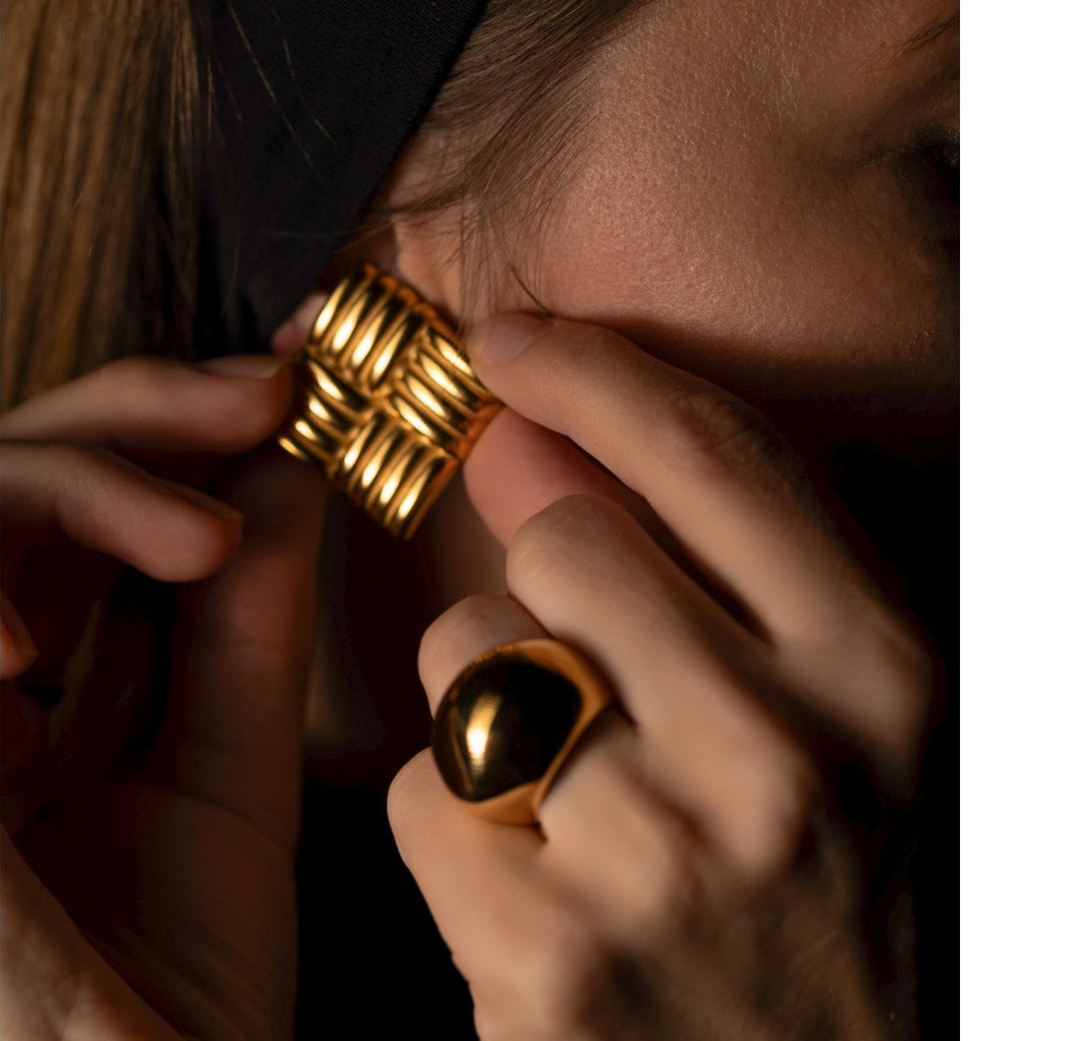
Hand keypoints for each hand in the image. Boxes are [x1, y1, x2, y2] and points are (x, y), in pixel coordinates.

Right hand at [1, 355, 326, 1040]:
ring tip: (194, 538)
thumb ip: (245, 631)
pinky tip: (18, 646)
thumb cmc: (177, 988)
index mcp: (44, 690)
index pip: (81, 506)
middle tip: (258, 394)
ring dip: (70, 491)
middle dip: (133, 415)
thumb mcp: (226, 783)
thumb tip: (288, 470)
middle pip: (10, 479)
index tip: (281, 379)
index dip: (167, 423)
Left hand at [389, 315, 935, 1039]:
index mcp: (884, 674)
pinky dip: (456, 817)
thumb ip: (707, 555)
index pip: (714, 456)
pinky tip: (537, 875)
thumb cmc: (832, 889)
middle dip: (546, 584)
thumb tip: (530, 425)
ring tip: (575, 788)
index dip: (595, 371)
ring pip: (466, 657)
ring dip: (491, 699)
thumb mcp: (832, 710)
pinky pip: (421, 790)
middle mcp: (784, 759)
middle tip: (595, 664)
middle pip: (559, 542)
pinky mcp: (545, 967)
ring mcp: (662, 868)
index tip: (509, 339)